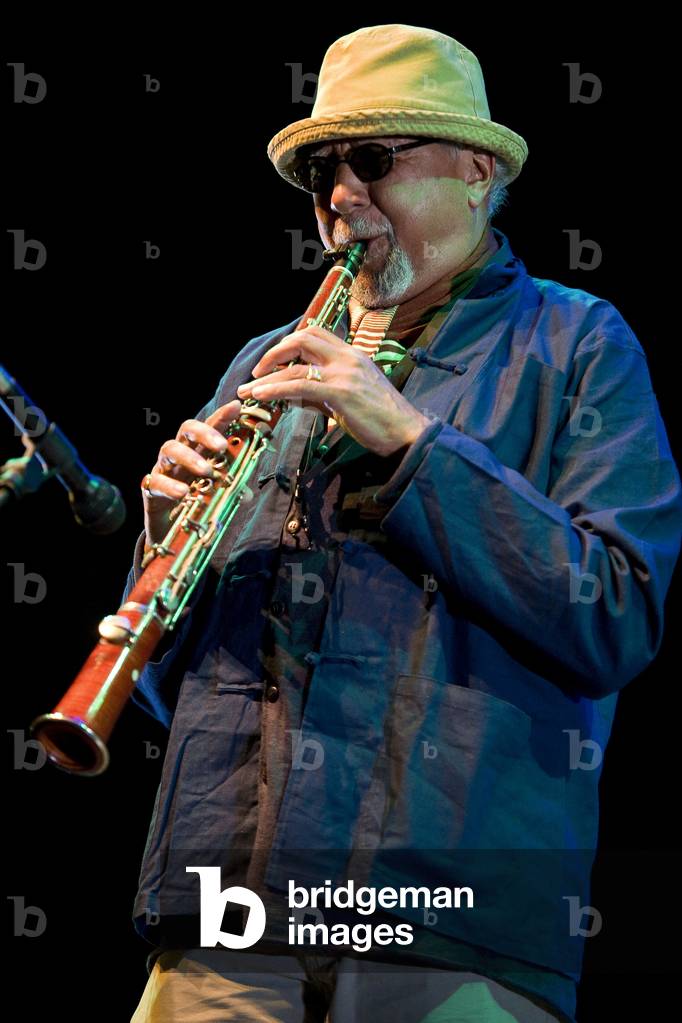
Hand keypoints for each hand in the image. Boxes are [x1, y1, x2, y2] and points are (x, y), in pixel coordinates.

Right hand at [142, 400, 241, 547]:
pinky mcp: (150, 489)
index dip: (222, 416)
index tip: (236, 407)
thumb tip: (247, 494)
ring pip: (169, 449)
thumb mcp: (217, 496)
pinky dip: (170, 486)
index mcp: (199, 452)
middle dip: (205, 433)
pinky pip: (156, 481)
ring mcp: (163, 469)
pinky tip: (183, 493)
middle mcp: (180, 455)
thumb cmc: (196, 507)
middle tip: (222, 446)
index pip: (209, 427)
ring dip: (190, 458)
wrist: (170, 535)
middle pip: (187, 430)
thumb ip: (231, 491)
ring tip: (207, 471)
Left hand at [236, 325, 429, 456]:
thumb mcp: (351, 398)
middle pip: (303, 338)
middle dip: (275, 353)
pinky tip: (262, 396)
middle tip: (258, 372)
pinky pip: (300, 386)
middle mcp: (348, 357)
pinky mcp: (341, 392)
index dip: (290, 343)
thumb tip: (293, 395)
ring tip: (249, 390)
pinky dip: (276, 389)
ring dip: (267, 376)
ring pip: (296, 365)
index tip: (274, 361)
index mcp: (352, 355)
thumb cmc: (382, 419)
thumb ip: (323, 392)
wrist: (407, 433)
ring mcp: (345, 373)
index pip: (315, 333)